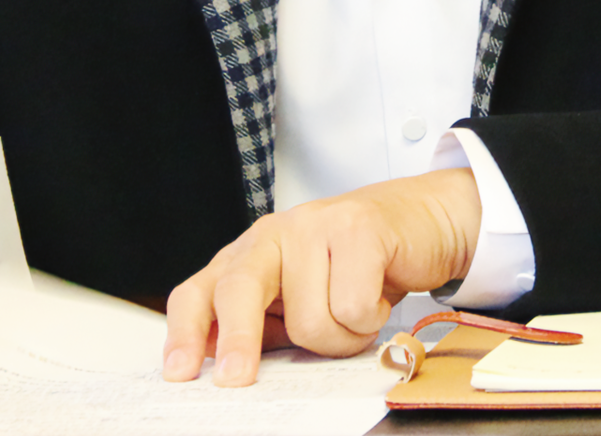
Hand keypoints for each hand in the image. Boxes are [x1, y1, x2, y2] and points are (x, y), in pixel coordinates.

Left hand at [162, 167, 481, 386]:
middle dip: (239, 341)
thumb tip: (228, 371)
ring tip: (356, 312)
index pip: (200, 291)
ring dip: (341, 338)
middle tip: (238, 379)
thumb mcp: (299, 300)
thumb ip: (264, 326)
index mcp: (248, 256)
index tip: (179, 374)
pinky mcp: (357, 226)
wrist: (421, 222)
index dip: (185, 333)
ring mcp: (313, 225)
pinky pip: (352, 307)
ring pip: (310, 319)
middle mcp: (273, 235)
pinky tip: (377, 293)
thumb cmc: (356, 269)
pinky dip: (370, 319)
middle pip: (238, 290)